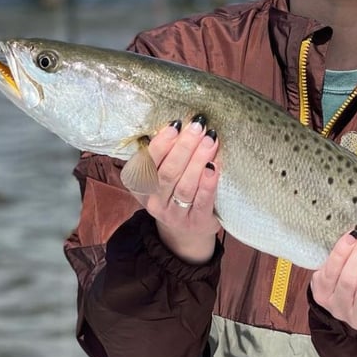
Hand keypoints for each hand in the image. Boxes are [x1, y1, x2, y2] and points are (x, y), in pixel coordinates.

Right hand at [143, 117, 220, 263]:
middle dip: (184, 147)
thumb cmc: (175, 193)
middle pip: (168, 172)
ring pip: (184, 185)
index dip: (162, 142)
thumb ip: (166, 154)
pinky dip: (208, 183)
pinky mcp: (195, 222)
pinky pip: (202, 201)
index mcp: (141, 186)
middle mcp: (154, 201)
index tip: (177, 125)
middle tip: (199, 127)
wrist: (186, 231)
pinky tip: (215, 167)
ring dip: (198, 161)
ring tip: (210, 141)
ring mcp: (174, 214)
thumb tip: (185, 125)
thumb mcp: (161, 176)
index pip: (148, 162)